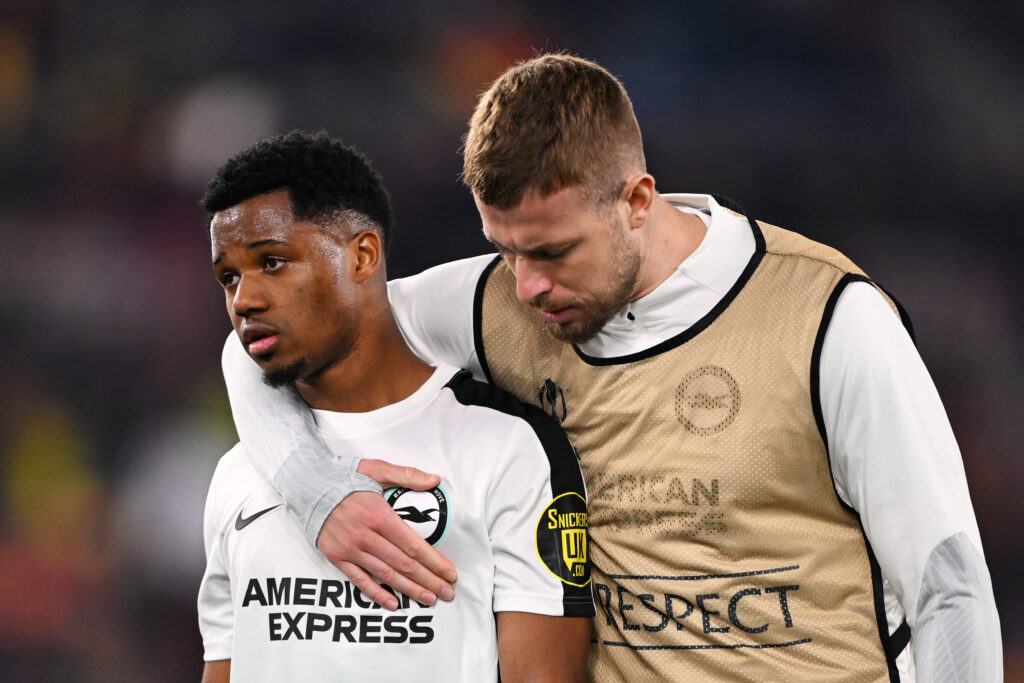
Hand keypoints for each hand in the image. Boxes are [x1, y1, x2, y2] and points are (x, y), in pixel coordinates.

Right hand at [315, 459, 457, 609]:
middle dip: (428, 579)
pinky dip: (377, 593)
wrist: (307, 485)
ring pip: (386, 574)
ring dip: (409, 589)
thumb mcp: (377, 468)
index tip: (449, 572)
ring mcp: (350, 549)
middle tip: (446, 592)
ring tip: (429, 599)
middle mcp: (366, 535)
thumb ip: (407, 475)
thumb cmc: (345, 477)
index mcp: (379, 514)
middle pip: (404, 563)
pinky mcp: (337, 557)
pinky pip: (359, 580)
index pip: (413, 544)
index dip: (434, 561)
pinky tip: (393, 603)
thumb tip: (434, 480)